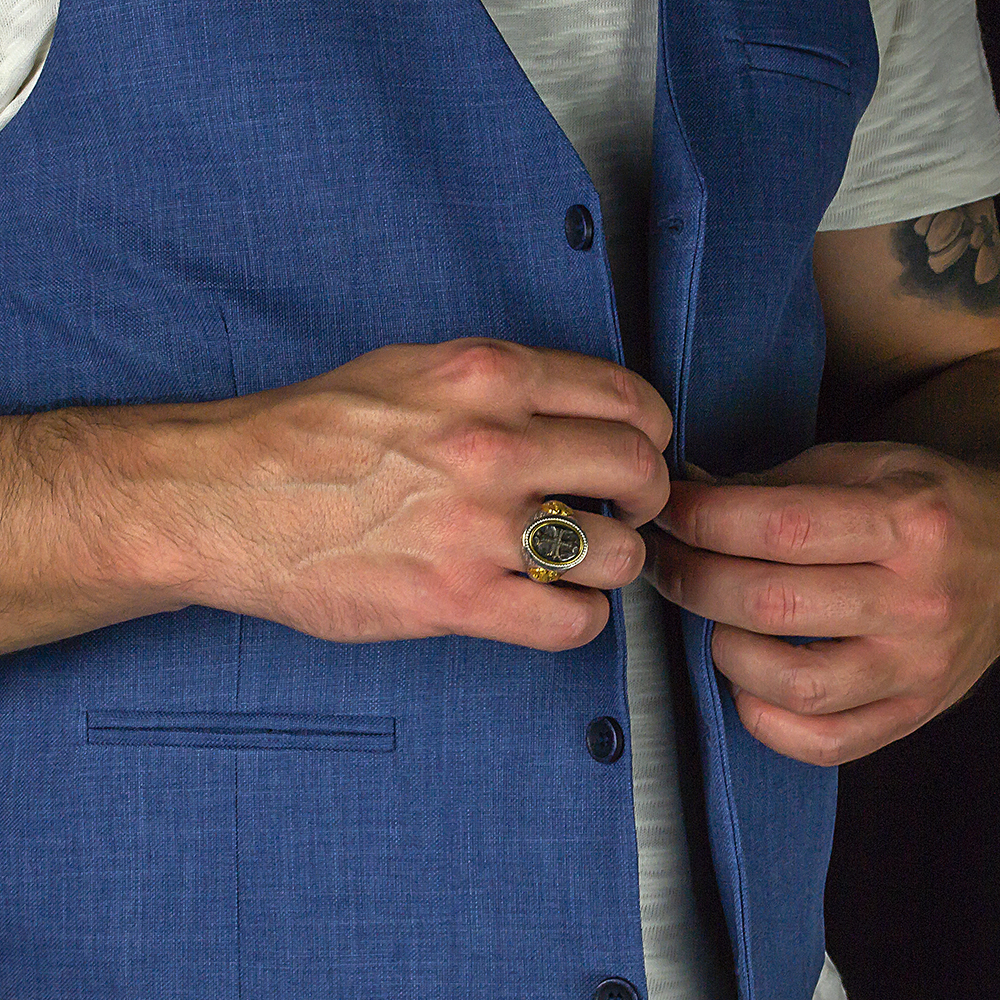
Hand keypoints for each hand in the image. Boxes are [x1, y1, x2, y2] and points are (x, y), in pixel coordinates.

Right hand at [174, 338, 671, 648]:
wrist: (228, 498)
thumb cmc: (313, 434)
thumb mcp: (410, 370)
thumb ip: (497, 386)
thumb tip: (572, 414)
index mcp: (486, 376)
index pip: (625, 398)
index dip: (650, 431)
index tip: (640, 451)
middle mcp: (492, 444)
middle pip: (637, 471)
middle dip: (647, 496)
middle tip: (627, 510)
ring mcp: (476, 526)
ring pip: (618, 552)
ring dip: (614, 562)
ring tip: (582, 562)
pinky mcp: (456, 600)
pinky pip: (572, 621)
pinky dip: (580, 617)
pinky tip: (553, 605)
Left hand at [644, 442, 999, 764]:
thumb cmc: (927, 506)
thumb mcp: (865, 465)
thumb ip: (774, 483)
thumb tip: (689, 495)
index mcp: (910, 522)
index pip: (780, 528)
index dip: (702, 521)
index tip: (666, 514)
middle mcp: (919, 600)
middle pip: (772, 604)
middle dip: (692, 580)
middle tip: (666, 562)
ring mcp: (917, 667)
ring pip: (794, 683)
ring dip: (726, 650)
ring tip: (717, 620)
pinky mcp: (912, 713)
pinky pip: (824, 742)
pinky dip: (765, 719)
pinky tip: (748, 680)